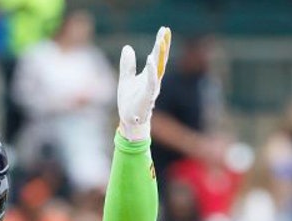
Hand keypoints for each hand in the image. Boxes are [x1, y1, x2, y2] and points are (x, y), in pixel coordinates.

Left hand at [117, 26, 170, 142]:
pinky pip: (151, 81)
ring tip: (161, 41)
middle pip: (161, 60)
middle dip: (164, 45)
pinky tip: (151, 58)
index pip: (157, 56)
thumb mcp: (126, 78)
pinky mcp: (148, 96)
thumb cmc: (129, 101)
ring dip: (160, 55)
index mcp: (150, 75)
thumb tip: (128, 47)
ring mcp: (152, 88)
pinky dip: (152, 70)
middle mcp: (154, 80)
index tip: (164, 29)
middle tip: (166, 31)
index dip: (160, 43)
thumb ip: (128, 64)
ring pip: (158, 69)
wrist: (129, 120)